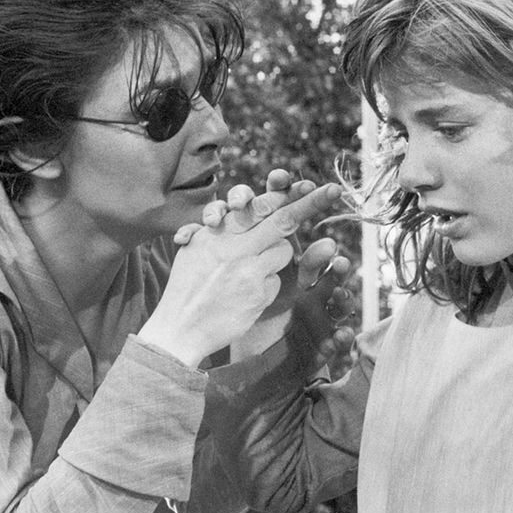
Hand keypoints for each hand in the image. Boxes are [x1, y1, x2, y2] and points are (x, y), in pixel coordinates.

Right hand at [138, 179, 341, 366]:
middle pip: (282, 219)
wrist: (179, 327)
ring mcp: (248, 268)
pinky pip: (275, 280)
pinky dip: (265, 285)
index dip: (286, 193)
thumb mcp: (196, 249)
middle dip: (310, 203)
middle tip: (333, 191)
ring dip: (275, 256)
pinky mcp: (256, 291)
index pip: (257, 205)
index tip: (309, 185)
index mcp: (218, 231)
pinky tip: (245, 297)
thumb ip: (221, 230)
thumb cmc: (187, 287)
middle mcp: (234, 245)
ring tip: (248, 272)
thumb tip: (242, 211)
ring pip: (282, 250)